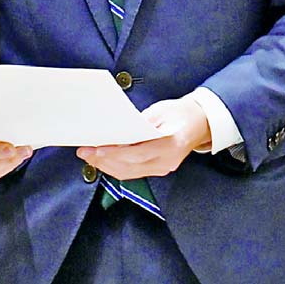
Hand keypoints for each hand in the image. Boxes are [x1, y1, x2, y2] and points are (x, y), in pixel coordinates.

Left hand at [76, 95, 210, 177]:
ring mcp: (163, 168)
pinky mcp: (158, 170)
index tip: (96, 148)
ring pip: (129, 173)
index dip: (114, 154)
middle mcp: (166, 162)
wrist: (200, 122)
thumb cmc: (181, 113)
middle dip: (103, 160)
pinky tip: (104, 160)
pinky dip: (116, 167)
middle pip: (129, 167)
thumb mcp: (160, 111)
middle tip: (84, 151)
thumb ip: (139, 122)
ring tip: (89, 156)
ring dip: (106, 166)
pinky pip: (134, 172)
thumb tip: (116, 129)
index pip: (137, 154)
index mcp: (170, 145)